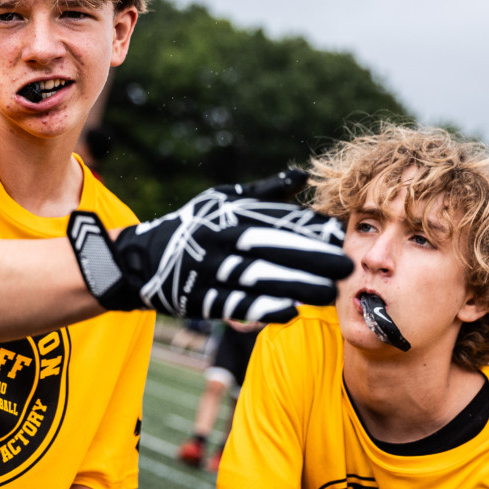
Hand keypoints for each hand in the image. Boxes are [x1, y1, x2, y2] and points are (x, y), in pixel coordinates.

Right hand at [67, 170, 351, 322]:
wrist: (142, 259)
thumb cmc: (194, 225)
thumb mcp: (222, 200)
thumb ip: (264, 192)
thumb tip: (301, 175)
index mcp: (225, 215)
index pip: (273, 220)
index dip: (308, 230)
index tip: (341, 237)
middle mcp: (215, 240)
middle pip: (268, 249)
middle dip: (310, 259)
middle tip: (346, 268)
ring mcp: (205, 270)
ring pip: (254, 279)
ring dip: (293, 287)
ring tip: (327, 294)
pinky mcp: (196, 298)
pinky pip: (232, 305)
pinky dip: (261, 310)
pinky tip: (290, 313)